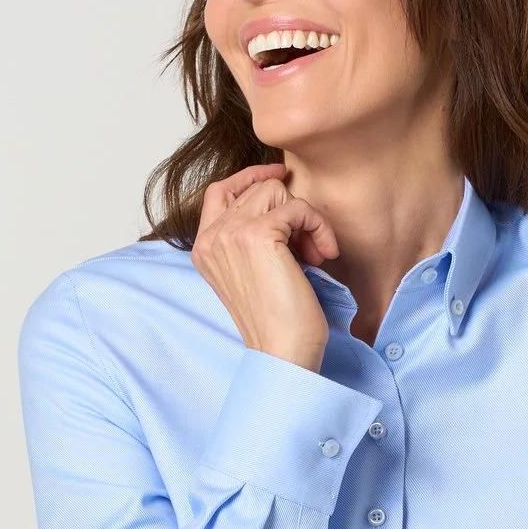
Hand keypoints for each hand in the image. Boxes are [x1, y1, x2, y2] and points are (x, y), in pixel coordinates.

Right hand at [191, 164, 339, 370]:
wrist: (282, 351)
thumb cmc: (277, 320)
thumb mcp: (253, 271)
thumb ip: (250, 236)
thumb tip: (279, 193)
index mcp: (204, 248)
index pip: (219, 190)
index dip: (251, 177)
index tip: (281, 177)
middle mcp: (211, 237)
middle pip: (256, 189)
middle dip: (290, 211)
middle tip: (308, 247)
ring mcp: (230, 233)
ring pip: (276, 191)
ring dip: (306, 218)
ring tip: (313, 254)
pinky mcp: (257, 235)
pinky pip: (298, 206)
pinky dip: (318, 226)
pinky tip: (323, 256)